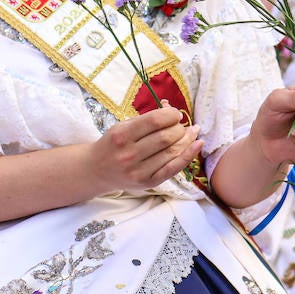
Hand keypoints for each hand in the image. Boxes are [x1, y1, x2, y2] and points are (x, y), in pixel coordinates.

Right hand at [86, 106, 202, 194]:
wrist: (97, 170)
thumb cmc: (112, 144)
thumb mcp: (122, 126)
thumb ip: (146, 119)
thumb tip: (173, 110)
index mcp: (121, 135)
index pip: (154, 121)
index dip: (170, 115)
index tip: (175, 114)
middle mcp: (129, 154)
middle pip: (166, 137)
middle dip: (179, 128)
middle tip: (180, 125)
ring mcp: (139, 171)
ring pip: (172, 152)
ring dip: (186, 139)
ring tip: (192, 132)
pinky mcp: (148, 182)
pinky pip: (173, 168)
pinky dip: (188, 155)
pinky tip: (197, 144)